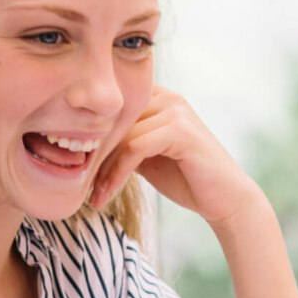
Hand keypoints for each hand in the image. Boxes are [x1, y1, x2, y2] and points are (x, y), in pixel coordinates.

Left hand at [88, 85, 259, 226]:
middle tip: (79, 182)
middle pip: (113, 119)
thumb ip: (123, 141)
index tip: (74, 162)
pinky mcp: (181, 131)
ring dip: (102, 167)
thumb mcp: (145, 155)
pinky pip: (134, 148)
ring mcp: (176, 111)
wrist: (223, 200)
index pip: (113, 106)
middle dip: (93, 153)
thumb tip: (82, 143)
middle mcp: (168, 98)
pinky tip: (107, 191)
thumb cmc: (184, 177)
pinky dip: (117, 171)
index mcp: (159, 98)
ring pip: (121, 135)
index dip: (91, 132)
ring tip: (93, 194)